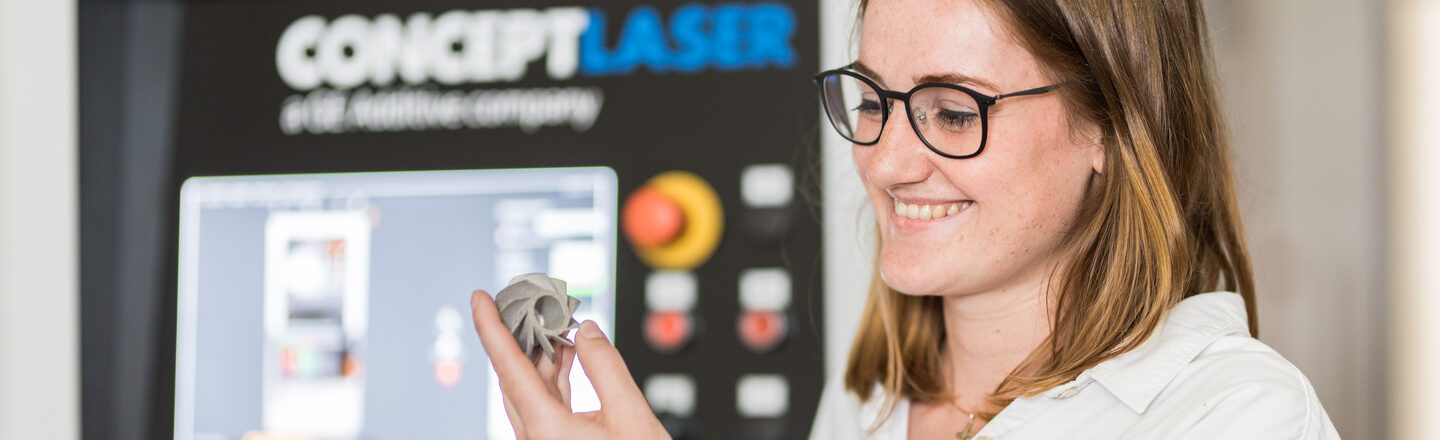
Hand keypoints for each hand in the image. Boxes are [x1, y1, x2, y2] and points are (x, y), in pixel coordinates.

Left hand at [471, 289, 670, 439]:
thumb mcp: (631, 415)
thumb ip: (607, 367)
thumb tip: (587, 332)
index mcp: (546, 430)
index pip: (510, 366)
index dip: (491, 328)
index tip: (480, 298)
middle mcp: (535, 438)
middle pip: (514, 375)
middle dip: (519, 333)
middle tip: (525, 299)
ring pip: (529, 389)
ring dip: (540, 354)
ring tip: (555, 321)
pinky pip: (544, 403)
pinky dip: (554, 375)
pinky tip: (569, 354)